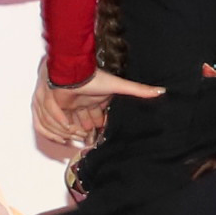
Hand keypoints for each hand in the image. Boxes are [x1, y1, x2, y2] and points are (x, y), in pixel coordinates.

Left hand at [30, 69, 160, 160]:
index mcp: (95, 101)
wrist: (71, 73)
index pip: (97, 120)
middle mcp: (81, 104)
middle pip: (83, 124)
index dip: (99, 129)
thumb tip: (162, 91)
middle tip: (89, 142)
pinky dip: (58, 130)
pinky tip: (64, 135)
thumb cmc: (93, 78)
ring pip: (68, 125)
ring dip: (72, 133)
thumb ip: (139, 90)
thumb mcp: (118, 86)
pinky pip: (53, 123)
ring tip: (76, 138)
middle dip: (86, 133)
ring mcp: (67, 106)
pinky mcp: (53, 107)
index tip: (101, 138)